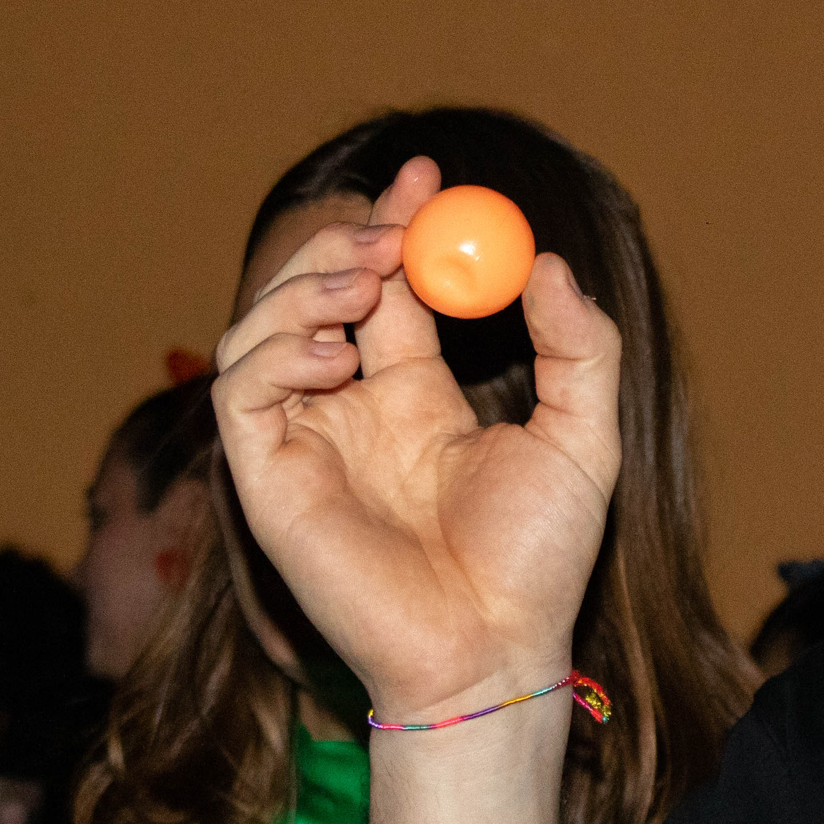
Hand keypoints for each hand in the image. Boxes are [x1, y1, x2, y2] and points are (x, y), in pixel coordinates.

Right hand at [214, 157, 620, 721]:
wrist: (493, 649)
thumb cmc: (537, 563)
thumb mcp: (585, 436)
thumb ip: (578, 346)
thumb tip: (551, 262)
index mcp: (413, 399)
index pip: (389, 289)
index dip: (400, 226)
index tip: (427, 174)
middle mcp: (350, 414)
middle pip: (317, 295)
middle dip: (346, 243)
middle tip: (391, 228)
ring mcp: (304, 446)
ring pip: (260, 331)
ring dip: (303, 288)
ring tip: (364, 285)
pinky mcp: (267, 481)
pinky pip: (239, 394)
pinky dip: (274, 354)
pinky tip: (336, 356)